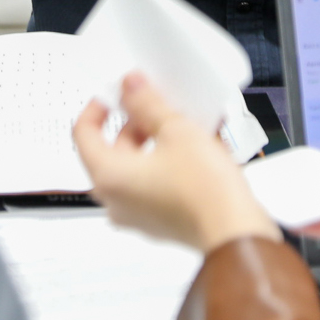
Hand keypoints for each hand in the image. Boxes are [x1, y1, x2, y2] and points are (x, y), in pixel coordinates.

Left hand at [73, 74, 280, 253]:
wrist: (236, 232)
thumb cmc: (204, 190)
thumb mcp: (175, 130)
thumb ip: (147, 104)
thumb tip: (130, 87)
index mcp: (108, 177)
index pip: (83, 133)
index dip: (98, 106)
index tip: (117, 93)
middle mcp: (117, 200)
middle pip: (112, 150)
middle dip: (134, 122)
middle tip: (156, 101)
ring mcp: (138, 214)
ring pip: (136, 166)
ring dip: (155, 139)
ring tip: (183, 121)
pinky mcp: (160, 220)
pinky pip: (155, 183)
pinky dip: (168, 161)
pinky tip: (195, 145)